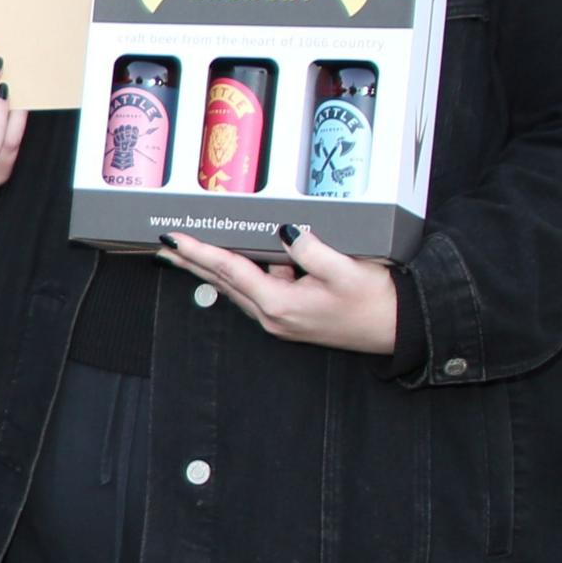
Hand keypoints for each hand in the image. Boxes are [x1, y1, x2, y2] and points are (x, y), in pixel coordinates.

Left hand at [158, 223, 401, 354]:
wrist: (400, 329)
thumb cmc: (376, 301)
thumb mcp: (346, 269)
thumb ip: (312, 249)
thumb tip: (286, 232)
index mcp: (280, 304)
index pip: (229, 270)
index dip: (199, 251)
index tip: (172, 238)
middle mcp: (272, 316)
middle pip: (222, 282)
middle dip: (191, 262)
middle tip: (161, 246)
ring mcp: (279, 321)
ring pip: (236, 288)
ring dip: (210, 269)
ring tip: (185, 251)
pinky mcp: (290, 319)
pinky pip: (256, 292)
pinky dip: (238, 276)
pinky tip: (233, 262)